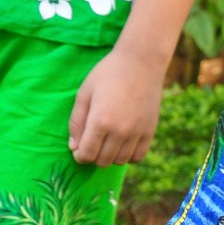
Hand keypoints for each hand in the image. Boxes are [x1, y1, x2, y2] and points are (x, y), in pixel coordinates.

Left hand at [68, 47, 165, 166]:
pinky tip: (122, 144)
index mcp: (100, 121)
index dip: (79, 155)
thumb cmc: (108, 74)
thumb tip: (73, 147)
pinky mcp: (149, 132)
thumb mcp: (84, 93)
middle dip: (93, 156)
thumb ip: (76, 122)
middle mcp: (119, 132)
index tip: (78, 149)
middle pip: (102, 161)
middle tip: (91, 143)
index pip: (86, 154)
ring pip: (119, 161)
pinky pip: (137, 157)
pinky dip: (128, 155)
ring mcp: (137, 133)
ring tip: (106, 141)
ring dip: (110, 156)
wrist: (141, 63)